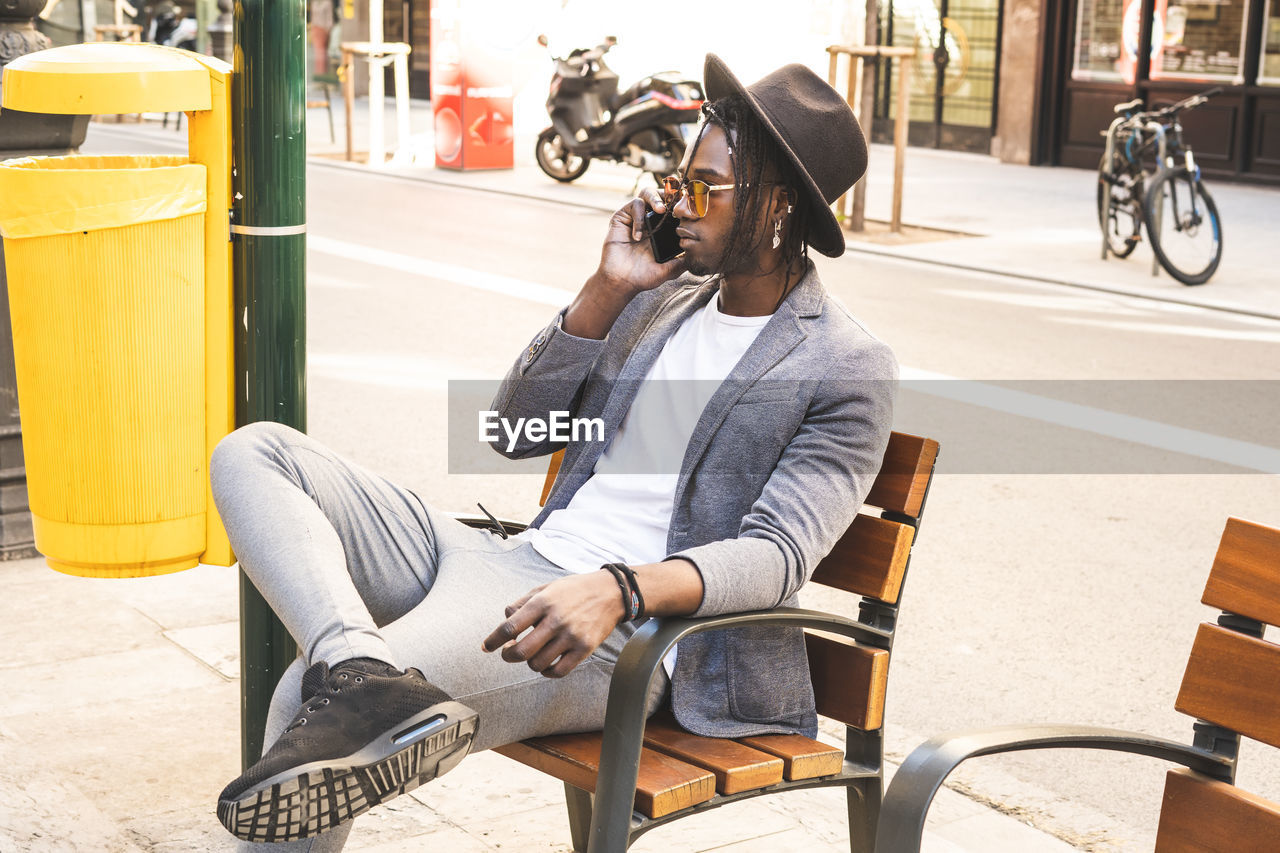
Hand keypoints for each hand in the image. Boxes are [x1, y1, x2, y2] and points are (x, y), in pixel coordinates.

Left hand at [481, 571, 624, 677]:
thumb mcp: (546, 587)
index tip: (486, 647)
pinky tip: (546, 664)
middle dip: (508, 656)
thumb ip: (523, 602)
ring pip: (538, 663)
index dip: (494, 640)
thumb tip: (505, 619)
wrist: (611, 593)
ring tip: (532, 655)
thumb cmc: (575, 590)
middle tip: (508, 653)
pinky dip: (547, 672)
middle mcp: (556, 620)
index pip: (510, 626)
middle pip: (521, 651)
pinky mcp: (584, 648)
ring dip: (529, 663)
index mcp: (543, 602)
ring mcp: (571, 636)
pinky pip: (558, 671)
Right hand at [594, 187, 687, 297]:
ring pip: (647, 193)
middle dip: (671, 195)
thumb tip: (701, 253)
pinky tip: (638, 236)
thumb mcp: (670, 269)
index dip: (682, 204)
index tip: (691, 207)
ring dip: (656, 198)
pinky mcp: (622, 217)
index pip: (674, 208)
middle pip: (662, 195)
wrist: (621, 282)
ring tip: (661, 209)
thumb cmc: (644, 277)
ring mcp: (636, 217)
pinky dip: (639, 217)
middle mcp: (650, 220)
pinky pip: (634, 205)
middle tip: (677, 202)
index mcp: (662, 229)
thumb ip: (684, 260)